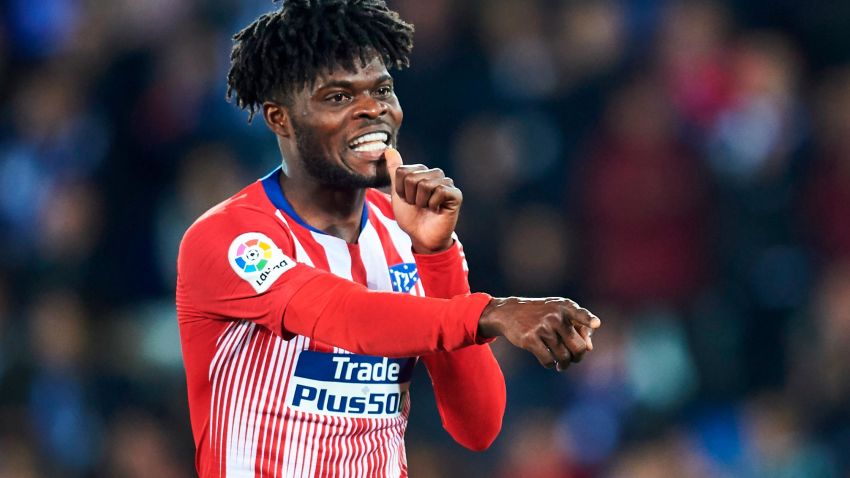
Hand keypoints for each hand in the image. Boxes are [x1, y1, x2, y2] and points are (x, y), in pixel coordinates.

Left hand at [384, 148, 461, 253]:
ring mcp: (447, 183)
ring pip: (425, 184)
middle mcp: (435, 174)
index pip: (402, 171)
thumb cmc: (411, 217)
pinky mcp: (456, 194)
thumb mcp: (397, 193)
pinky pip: (439, 191)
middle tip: (418, 206)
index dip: (400, 190)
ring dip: (421, 202)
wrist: (422, 237)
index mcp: (421, 172)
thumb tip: (389, 150)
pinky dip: (433, 205)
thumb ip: (394, 171)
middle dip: (410, 197)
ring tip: (426, 208)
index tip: (407, 200)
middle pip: (412, 178)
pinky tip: (436, 210)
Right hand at [478, 297, 600, 370]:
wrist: (510, 312)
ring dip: (564, 364)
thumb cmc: (542, 315)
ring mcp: (542, 327)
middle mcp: (555, 316)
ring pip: (564, 357)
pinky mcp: (530, 339)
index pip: (580, 314)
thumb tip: (589, 348)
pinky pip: (548, 360)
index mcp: (566, 307)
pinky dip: (550, 364)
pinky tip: (550, 361)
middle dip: (578, 357)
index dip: (588, 320)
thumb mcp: (560, 314)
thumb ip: (579, 328)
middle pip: (578, 347)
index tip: (596, 324)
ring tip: (562, 363)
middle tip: (574, 358)